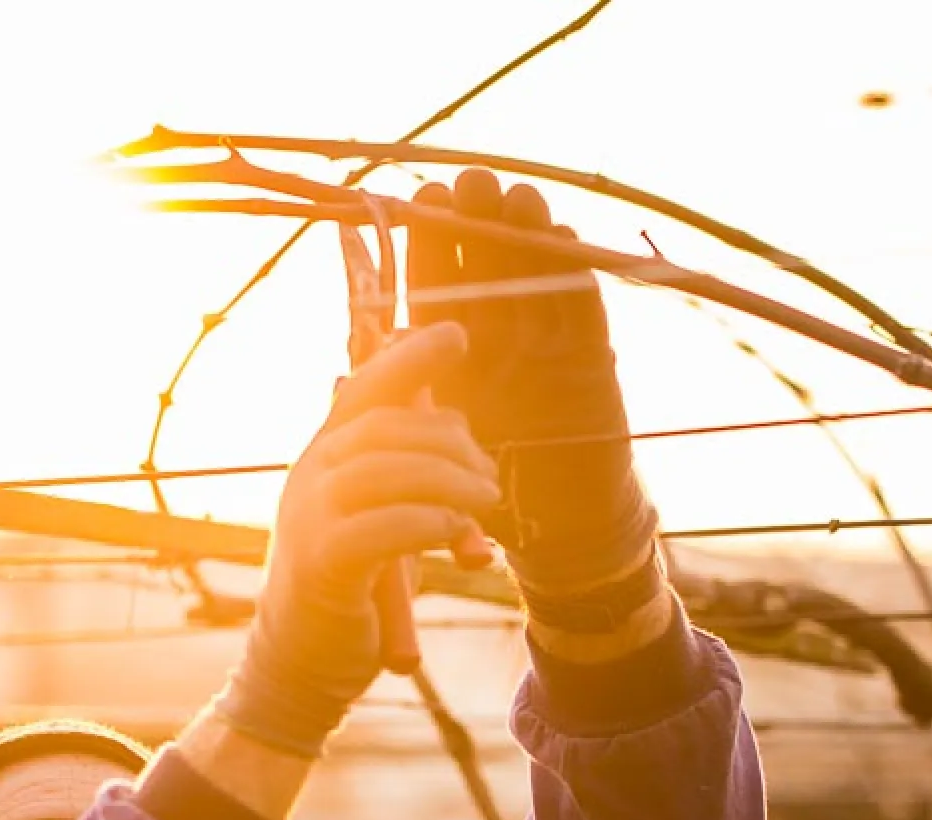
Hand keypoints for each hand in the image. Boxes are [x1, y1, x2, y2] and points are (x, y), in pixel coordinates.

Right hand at [212, 324, 498, 758]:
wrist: (297, 666)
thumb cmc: (349, 592)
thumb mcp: (377, 522)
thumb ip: (406, 482)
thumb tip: (463, 443)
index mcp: (322, 458)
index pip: (365, 389)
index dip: (410, 357)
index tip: (455, 334)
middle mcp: (308, 475)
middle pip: (389, 426)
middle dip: (453, 443)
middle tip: (491, 480)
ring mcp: (309, 517)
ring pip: (388, 468)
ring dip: (452, 481)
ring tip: (487, 506)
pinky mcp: (322, 564)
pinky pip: (384, 526)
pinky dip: (431, 524)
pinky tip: (459, 539)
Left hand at [407, 171, 661, 611]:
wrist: (559, 526)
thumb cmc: (490, 490)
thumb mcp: (437, 439)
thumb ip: (407, 402)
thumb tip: (340, 374)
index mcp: (455, 350)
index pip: (437, 281)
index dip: (432, 239)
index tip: (424, 198)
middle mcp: (501, 336)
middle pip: (488, 262)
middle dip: (478, 218)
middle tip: (469, 182)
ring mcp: (548, 342)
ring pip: (535, 273)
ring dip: (526, 233)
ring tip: (515, 198)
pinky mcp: (591, 358)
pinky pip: (581, 308)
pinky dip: (573, 274)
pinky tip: (562, 239)